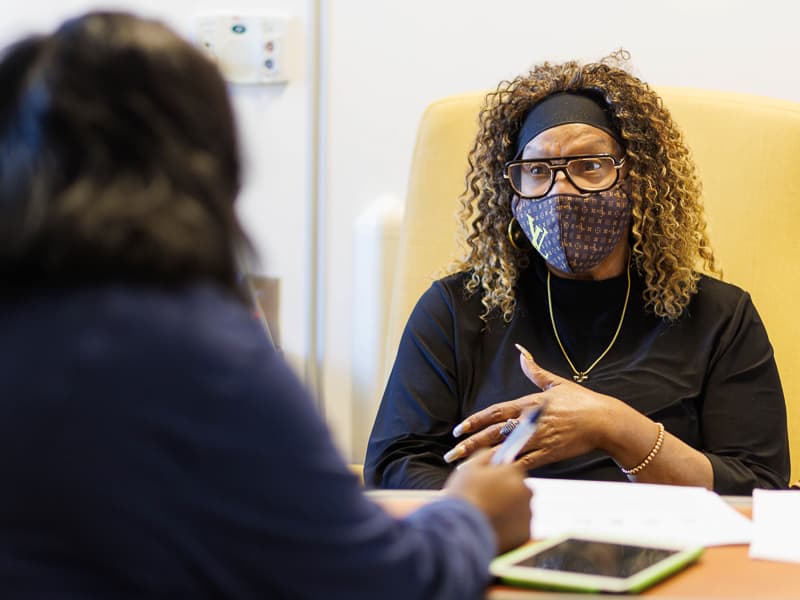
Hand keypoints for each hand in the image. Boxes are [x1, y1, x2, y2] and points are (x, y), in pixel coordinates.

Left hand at [444, 345, 621, 468]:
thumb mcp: (555, 382)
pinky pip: (524, 462)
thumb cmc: (581, 402)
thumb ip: (534, 370)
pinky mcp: (549, 453)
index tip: (458, 429)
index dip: (474, 421)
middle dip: (470, 443)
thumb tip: (521, 351)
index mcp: (528, 403)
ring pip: (505, 450)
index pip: (494, 412)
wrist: (604, 421)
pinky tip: (493, 476)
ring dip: (483, 459)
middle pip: (493, 433)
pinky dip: (508, 469)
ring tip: (464, 467)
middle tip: (451, 453)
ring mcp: (538, 438)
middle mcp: (530, 421)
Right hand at [444, 449, 531, 552]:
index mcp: (513, 472)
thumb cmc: (464, 496)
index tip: (489, 484)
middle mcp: (525, 491)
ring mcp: (527, 513)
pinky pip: (518, 527)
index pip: (512, 470)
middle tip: (486, 501)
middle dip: (505, 494)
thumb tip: (495, 451)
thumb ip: (485, 455)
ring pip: (518, 509)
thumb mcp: (470, 468)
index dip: (499, 477)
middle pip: (517, 489)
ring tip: (487, 515)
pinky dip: (509, 527)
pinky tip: (493, 526)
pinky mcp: (525, 533)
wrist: (462, 529)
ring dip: (507, 511)